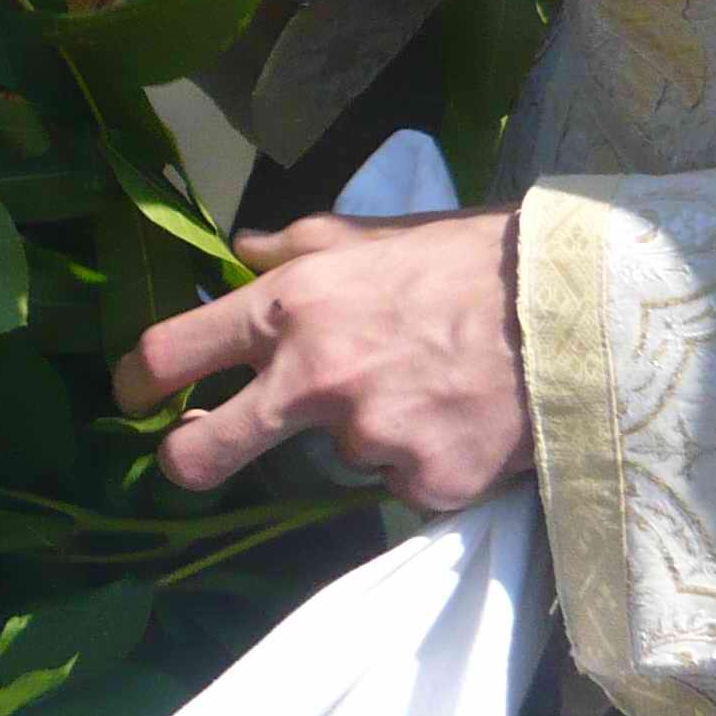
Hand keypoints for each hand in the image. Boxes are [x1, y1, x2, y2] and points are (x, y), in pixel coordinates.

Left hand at [112, 209, 533, 514]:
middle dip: (188, 459)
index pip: (173, 350)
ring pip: (333, 456)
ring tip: (424, 390)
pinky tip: (462, 422)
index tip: (132, 393)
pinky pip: (401, 483)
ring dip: (361, 434)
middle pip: (208, 449)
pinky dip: (423, 462)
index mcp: (291, 306)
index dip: (138, 378)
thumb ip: (294, 246)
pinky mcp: (425, 483)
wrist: (582, 308)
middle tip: (192, 457)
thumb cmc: (474, 259)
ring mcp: (369, 437)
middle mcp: (314, 377)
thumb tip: (233, 253)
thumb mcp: (374, 232)